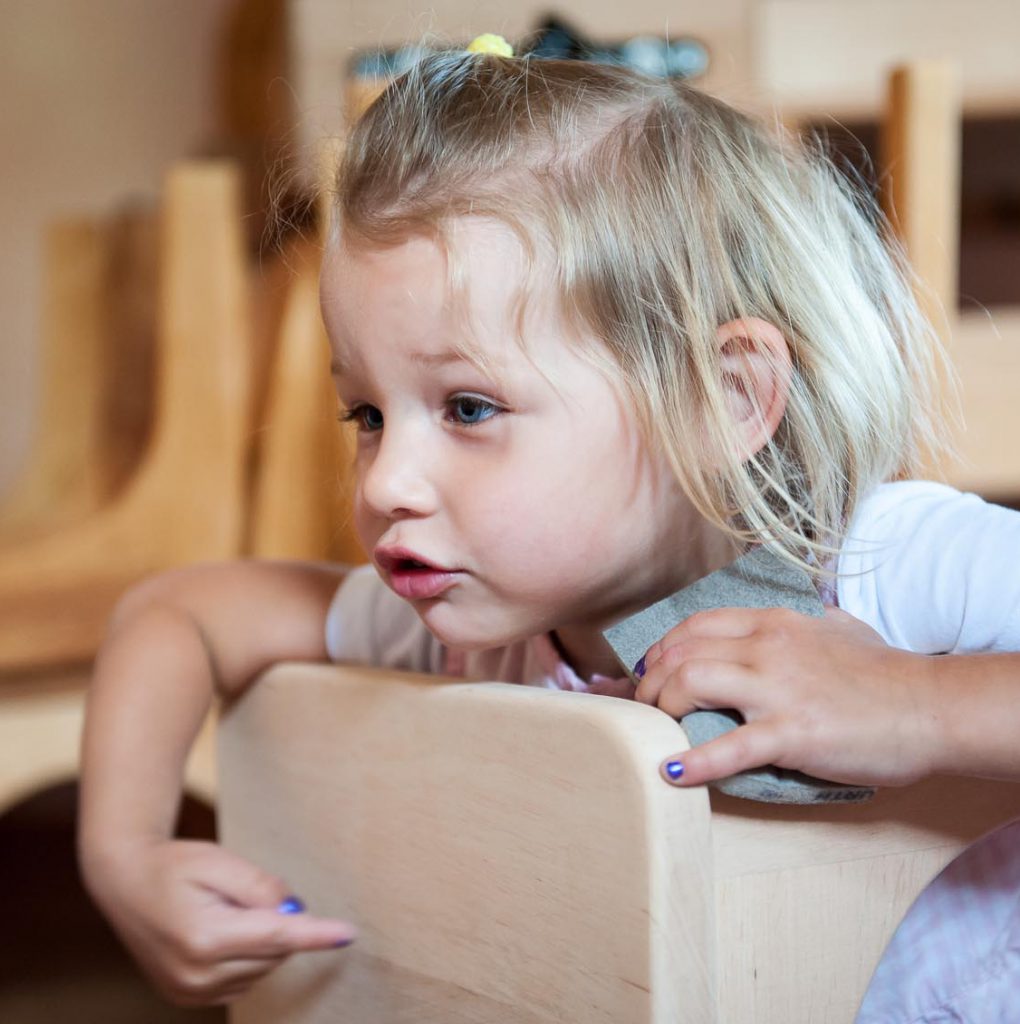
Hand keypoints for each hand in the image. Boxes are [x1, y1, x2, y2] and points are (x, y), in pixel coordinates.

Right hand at [84, 839, 356, 1005]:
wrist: (123, 882)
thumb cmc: (173, 865)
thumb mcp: (219, 861)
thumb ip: (261, 887)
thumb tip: (295, 912)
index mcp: (205, 937)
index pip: (277, 936)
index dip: (316, 934)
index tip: (347, 933)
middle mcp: (197, 974)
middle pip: (273, 951)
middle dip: (278, 922)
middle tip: (244, 893)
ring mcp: (189, 991)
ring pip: (262, 967)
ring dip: (262, 940)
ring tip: (224, 910)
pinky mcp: (188, 997)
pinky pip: (242, 980)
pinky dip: (247, 956)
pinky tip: (223, 932)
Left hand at [635, 606, 939, 788]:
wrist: (931, 708)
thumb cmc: (886, 673)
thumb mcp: (842, 627)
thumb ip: (811, 620)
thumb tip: (807, 615)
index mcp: (774, 623)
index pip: (696, 625)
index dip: (662, 648)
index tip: (650, 670)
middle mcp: (767, 647)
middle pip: (682, 652)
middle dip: (650, 680)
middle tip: (642, 704)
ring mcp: (778, 688)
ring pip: (691, 682)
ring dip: (661, 706)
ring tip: (655, 728)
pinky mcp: (792, 733)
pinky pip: (730, 746)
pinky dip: (695, 761)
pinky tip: (671, 771)